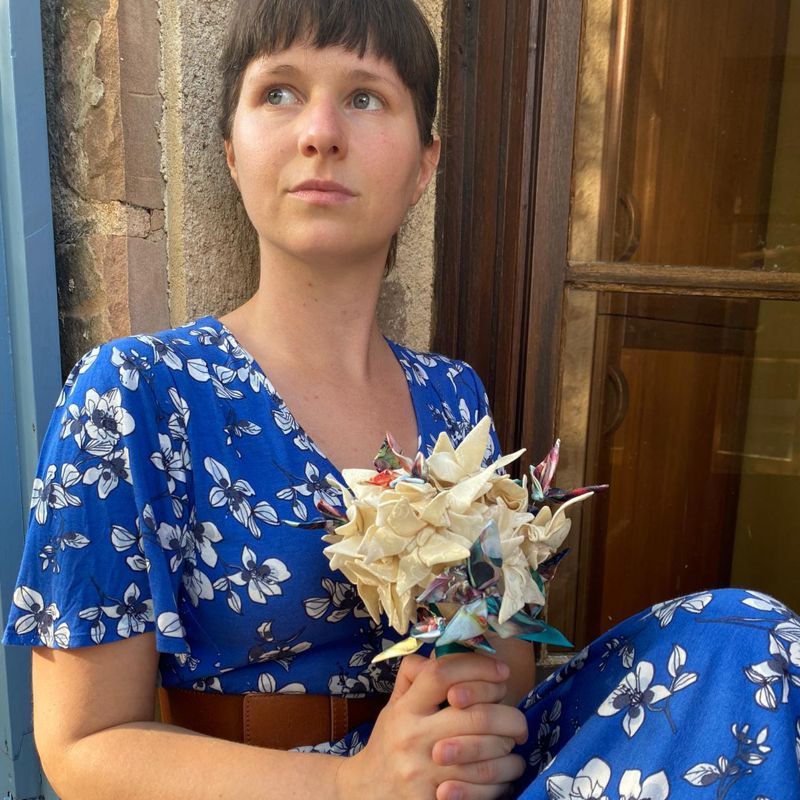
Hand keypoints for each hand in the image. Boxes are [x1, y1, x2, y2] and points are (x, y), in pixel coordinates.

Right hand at [336, 654, 526, 799]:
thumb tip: (448, 648)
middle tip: (515, 717)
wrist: (368, 792)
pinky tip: (506, 768)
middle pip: (476, 715)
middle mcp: (413, 737)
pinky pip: (484, 788)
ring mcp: (424, 773)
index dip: (478, 667)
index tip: (502, 672)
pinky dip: (503, 777)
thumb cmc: (390, 741)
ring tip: (513, 741)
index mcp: (405, 708)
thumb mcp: (396, 704)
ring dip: (509, 746)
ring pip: (487, 753)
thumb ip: (417, 674)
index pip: (442, 673)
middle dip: (508, 714)